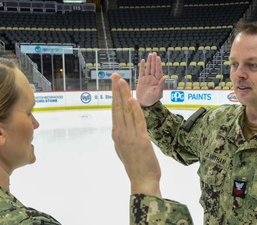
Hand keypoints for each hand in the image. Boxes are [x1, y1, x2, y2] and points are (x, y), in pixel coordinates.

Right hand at [111, 73, 161, 197]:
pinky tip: (132, 99)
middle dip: (117, 90)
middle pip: (118, 108)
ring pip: (126, 112)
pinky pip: (137, 122)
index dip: (115, 96)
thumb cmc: (136, 165)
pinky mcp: (141, 140)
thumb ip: (123, 136)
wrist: (142, 181)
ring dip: (124, 95)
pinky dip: (135, 110)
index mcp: (117, 134)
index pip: (115, 111)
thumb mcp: (125, 148)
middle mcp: (120, 133)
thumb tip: (121, 127)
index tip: (114, 83)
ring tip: (122, 82)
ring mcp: (129, 136)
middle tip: (115, 76)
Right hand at [136, 52, 165, 106]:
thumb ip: (161, 85)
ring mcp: (147, 79)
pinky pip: (142, 72)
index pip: (158, 71)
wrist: (144, 104)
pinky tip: (142, 61)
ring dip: (149, 62)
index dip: (158, 64)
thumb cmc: (152, 100)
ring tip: (149, 54)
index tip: (158, 57)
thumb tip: (165, 77)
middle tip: (154, 53)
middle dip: (154, 61)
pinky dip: (142, 66)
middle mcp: (153, 79)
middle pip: (153, 68)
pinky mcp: (141, 80)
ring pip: (148, 68)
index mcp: (158, 81)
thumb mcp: (157, 94)